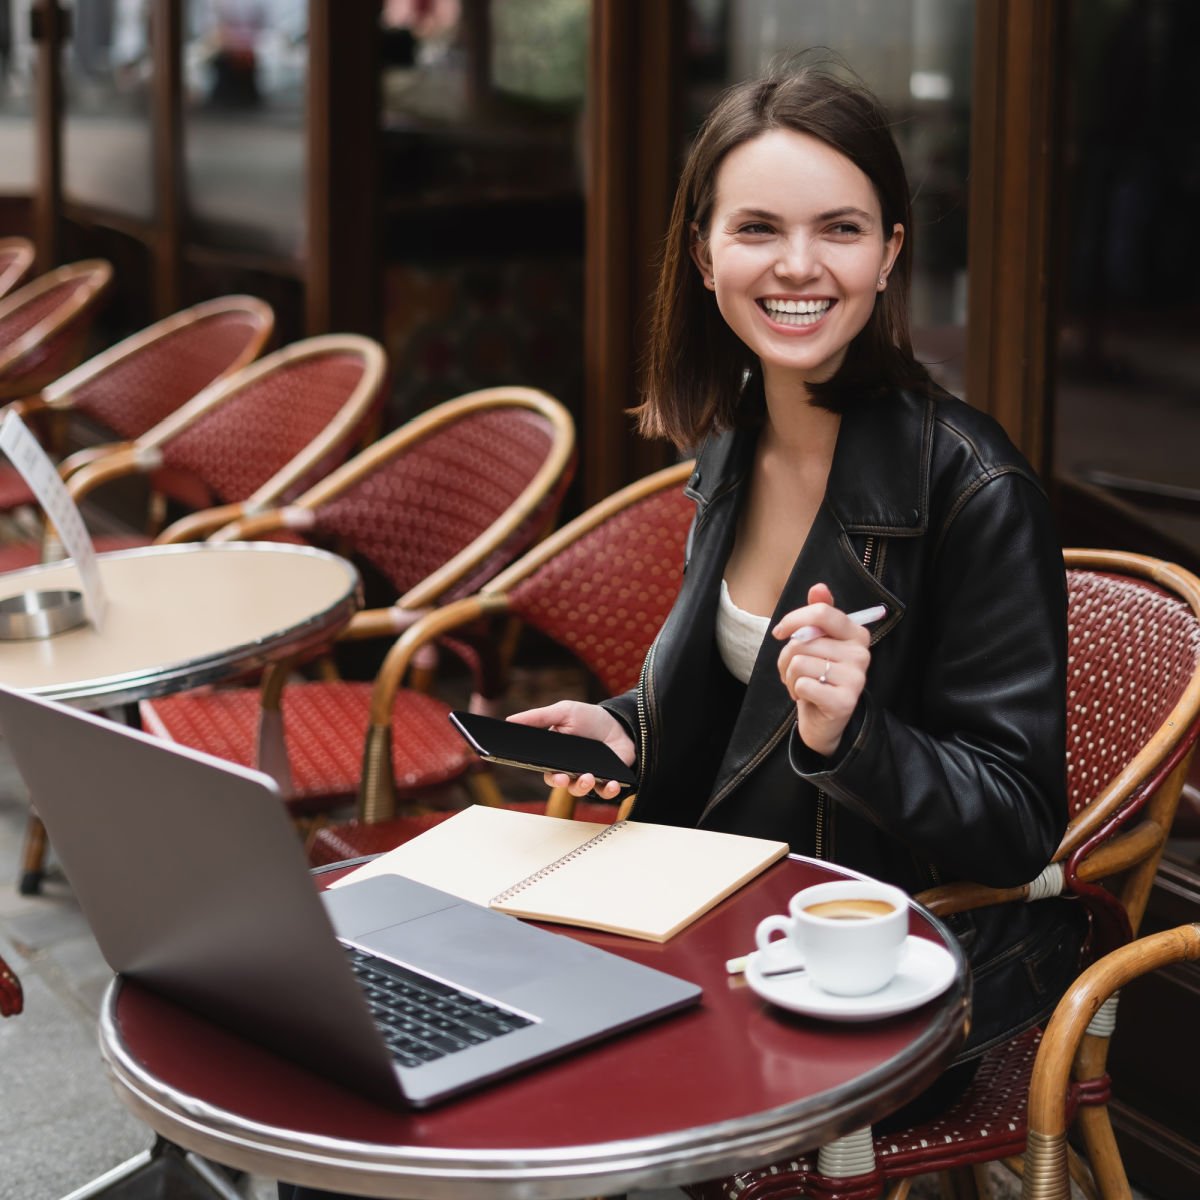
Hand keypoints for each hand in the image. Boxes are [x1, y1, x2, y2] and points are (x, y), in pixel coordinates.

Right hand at [506, 701, 634, 799]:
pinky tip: (612, 783)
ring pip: (580, 791)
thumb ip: (538, 717)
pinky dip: (608, 789)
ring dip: (582, 786)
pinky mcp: (608, 782)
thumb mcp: (564, 712)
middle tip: (563, 777)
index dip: (542, 770)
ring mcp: (588, 777)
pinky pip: (605, 792)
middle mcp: (569, 770)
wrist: (620, 723)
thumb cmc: (589, 718)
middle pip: (559, 784)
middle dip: (560, 783)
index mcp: (555, 756)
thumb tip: (509, 720)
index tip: (542, 768)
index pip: (544, 768)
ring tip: (589, 776)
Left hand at [773, 583, 871, 757]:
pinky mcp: (844, 701)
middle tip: (794, 671)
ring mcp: (856, 679)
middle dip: (787, 657)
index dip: (793, 619)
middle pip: (804, 641)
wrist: (825, 719)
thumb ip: (820, 614)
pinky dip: (796, 691)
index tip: (779, 632)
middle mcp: (861, 654)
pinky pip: (802, 684)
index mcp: (856, 634)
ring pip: (799, 662)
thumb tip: (819, 587)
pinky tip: (806, 697)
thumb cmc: (819, 675)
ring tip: (801, 684)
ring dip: (789, 676)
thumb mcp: (819, 642)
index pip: (821, 613)